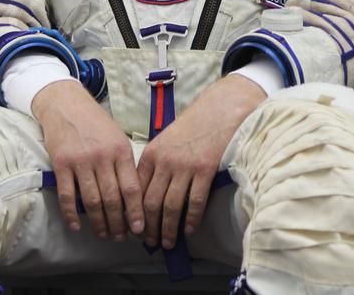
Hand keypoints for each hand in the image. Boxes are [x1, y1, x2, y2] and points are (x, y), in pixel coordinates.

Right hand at [32, 79, 142, 240]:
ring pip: (92, 200)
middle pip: (112, 199)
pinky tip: (77, 225)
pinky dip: (72, 213)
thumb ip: (125, 163)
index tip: (138, 229)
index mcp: (120, 150)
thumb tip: (134, 196)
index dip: (135, 212)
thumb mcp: (117, 137)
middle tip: (120, 237)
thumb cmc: (95, 122)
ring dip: (98, 222)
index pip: (131, 188)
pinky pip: (67, 195)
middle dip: (118, 222)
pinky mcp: (61, 164)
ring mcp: (80, 161)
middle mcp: (102, 157)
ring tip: (104, 234)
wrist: (66, 104)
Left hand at [137, 73, 266, 248]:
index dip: (134, 213)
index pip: (137, 190)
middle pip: (151, 202)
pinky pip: (195, 201)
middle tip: (149, 242)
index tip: (135, 228)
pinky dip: (191, 219)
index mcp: (152, 154)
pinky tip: (189, 230)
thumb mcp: (166, 141)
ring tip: (167, 243)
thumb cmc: (192, 127)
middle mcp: (165, 161)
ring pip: (171, 206)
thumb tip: (150, 195)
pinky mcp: (205, 170)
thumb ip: (156, 164)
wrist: (219, 110)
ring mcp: (185, 166)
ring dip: (168, 229)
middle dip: (149, 227)